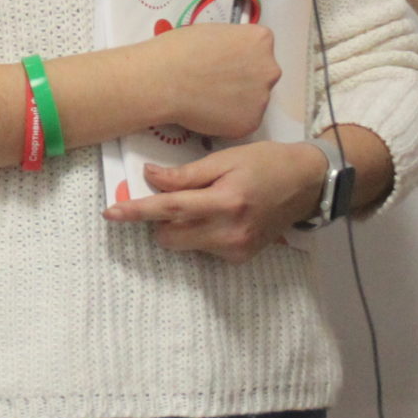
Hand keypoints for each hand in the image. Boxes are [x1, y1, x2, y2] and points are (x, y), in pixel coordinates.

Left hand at [104, 141, 325, 263]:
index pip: (170, 208)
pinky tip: (220, 216)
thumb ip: (186, 174)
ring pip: (184, 245)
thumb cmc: (265, 163)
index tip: (111, 213)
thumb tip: (149, 177)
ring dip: (181, 226)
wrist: (306, 185)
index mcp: (226, 201)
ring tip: (206, 202)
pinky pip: (203, 249)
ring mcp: (236, 248)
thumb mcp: (226, 159)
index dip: (138, 211)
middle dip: (160, 220)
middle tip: (169, 198)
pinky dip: (200, 234)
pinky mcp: (240, 258)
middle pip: (170, 236)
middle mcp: (230, 231)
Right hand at [144, 21, 278, 139]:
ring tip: (207, 97)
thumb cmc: (179, 51)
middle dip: (243, 79)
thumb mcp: (214, 31)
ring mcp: (262, 98)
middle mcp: (269, 68)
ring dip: (236, 101)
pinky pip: (242, 121)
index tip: (225, 62)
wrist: (163, 80)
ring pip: (253, 100)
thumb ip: (233, 43)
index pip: (260, 49)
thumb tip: (231, 55)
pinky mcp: (250, 122)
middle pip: (262, 75)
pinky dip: (228, 120)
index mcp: (261, 41)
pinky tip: (208, 111)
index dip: (239, 57)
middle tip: (217, 83)